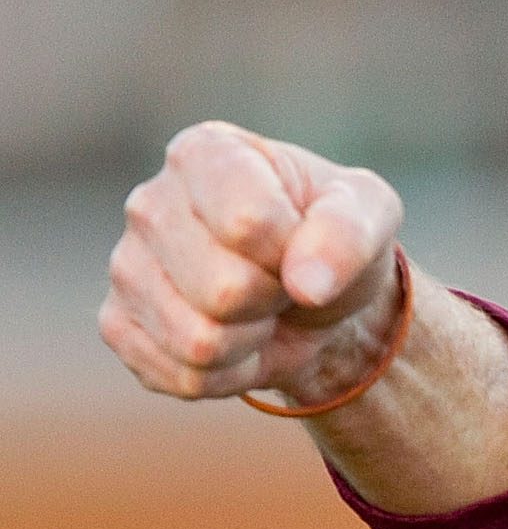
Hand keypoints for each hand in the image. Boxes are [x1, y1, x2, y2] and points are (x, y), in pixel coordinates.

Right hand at [101, 120, 408, 405]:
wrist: (312, 292)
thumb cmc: (335, 235)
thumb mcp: (370, 213)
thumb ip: (349, 232)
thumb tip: (307, 285)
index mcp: (206, 153)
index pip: (247, 222)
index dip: (296, 251)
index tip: (303, 240)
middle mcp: (149, 203)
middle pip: (224, 290)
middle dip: (274, 298)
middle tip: (282, 279)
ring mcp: (125, 266)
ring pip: (200, 340)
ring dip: (252, 339)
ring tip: (258, 307)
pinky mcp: (117, 324)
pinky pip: (184, 375)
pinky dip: (229, 372)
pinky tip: (234, 337)